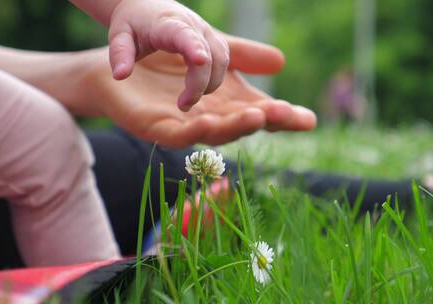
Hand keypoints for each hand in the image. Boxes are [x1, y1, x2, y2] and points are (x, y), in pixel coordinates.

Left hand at [71, 34, 315, 147]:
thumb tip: (281, 62)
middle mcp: (210, 119)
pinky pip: (177, 132)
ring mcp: (184, 126)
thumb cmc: (167, 54)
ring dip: (234, 126)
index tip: (309, 119)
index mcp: (225, 102)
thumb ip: (241, 56)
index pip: (260, 113)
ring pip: (214, 133)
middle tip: (287, 117)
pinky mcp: (156, 128)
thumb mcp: (210, 47)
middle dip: (266, 122)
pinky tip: (206, 120)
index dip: (283, 117)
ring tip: (257, 116)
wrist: (123, 55)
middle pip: (243, 127)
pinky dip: (193, 129)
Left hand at [108, 0, 228, 110]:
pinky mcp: (212, 40)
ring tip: (188, 100)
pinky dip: (216, 78)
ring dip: (211, 84)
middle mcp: (193, 26)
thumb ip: (120, 54)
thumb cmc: (132, 23)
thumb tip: (120, 75)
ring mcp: (205, 33)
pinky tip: (199, 90)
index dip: (194, 48)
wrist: (146, 5)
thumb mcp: (119, 35)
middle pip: (210, 55)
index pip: (185, 35)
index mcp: (168, 24)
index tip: (199, 61)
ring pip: (221, 60)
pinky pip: (223, 60)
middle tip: (182, 105)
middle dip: (201, 84)